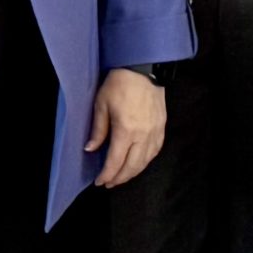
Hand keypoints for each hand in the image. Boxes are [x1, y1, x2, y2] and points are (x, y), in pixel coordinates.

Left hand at [86, 69, 165, 187]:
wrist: (143, 69)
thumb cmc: (119, 84)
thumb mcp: (101, 104)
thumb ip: (98, 130)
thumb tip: (90, 149)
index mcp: (126, 130)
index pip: (115, 161)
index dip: (107, 175)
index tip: (99, 182)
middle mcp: (143, 135)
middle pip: (132, 166)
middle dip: (119, 178)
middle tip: (109, 183)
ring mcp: (155, 132)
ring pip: (145, 161)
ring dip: (133, 172)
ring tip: (122, 176)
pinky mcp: (162, 127)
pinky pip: (155, 151)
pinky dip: (145, 161)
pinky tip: (138, 163)